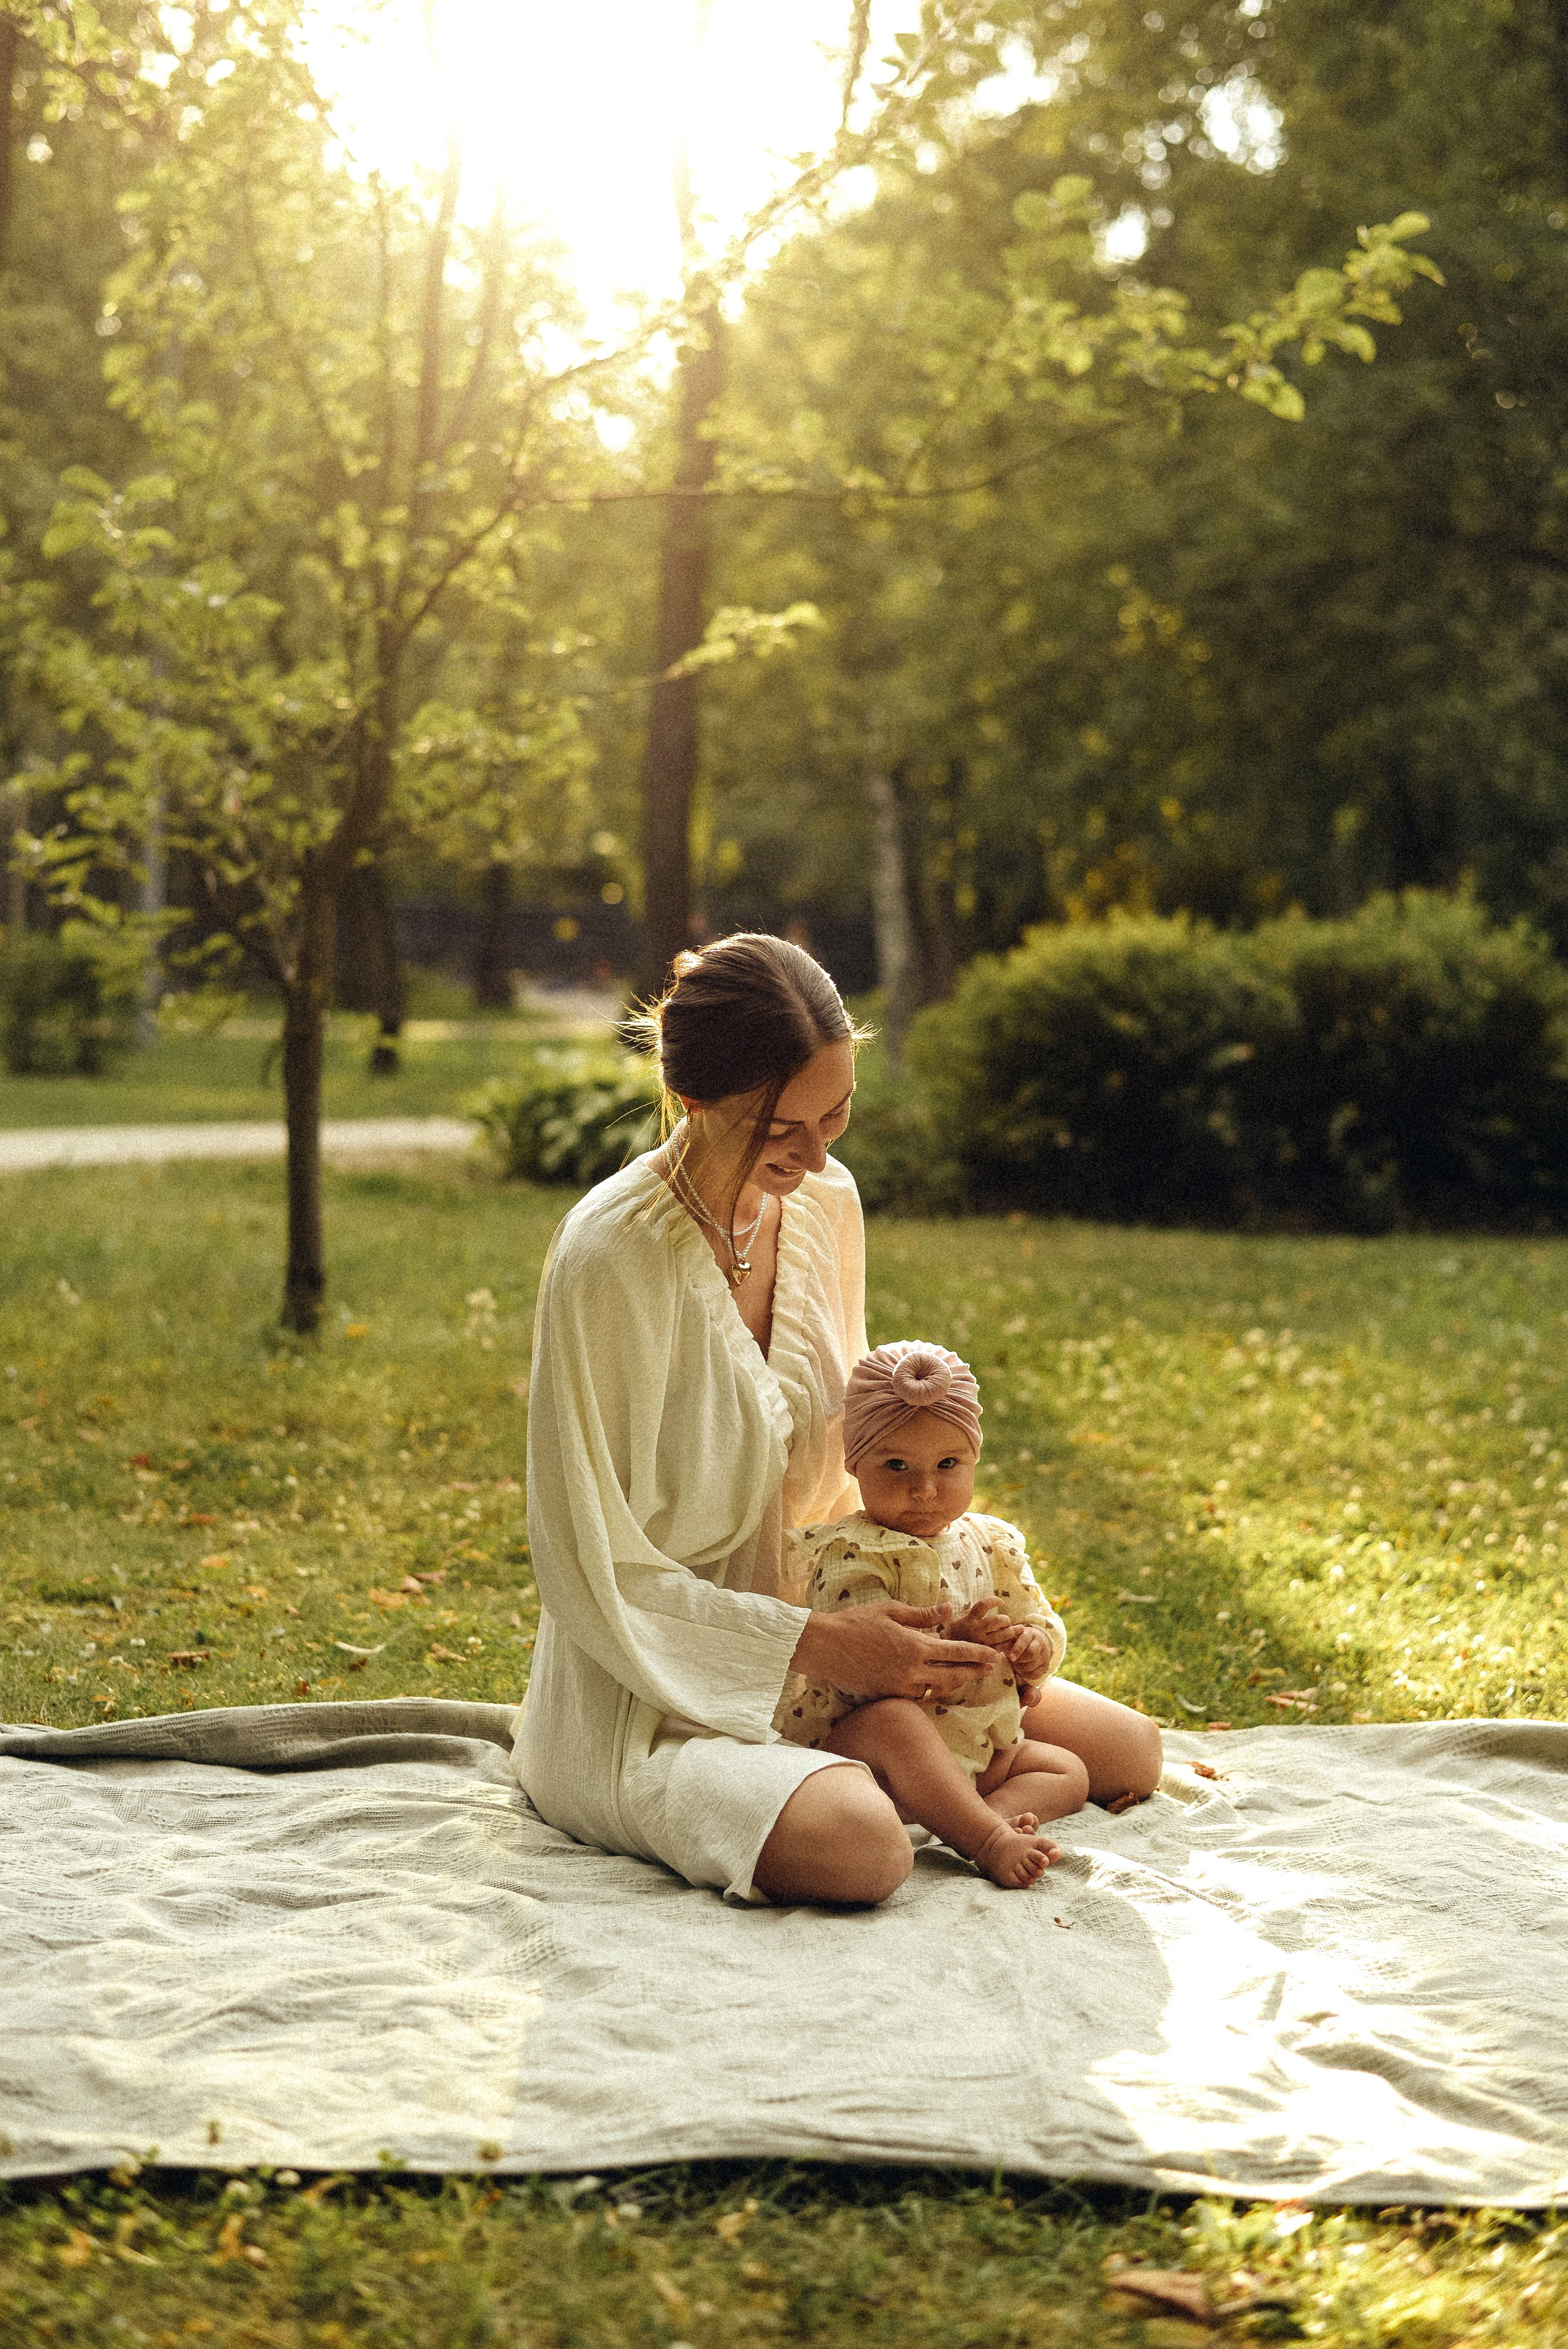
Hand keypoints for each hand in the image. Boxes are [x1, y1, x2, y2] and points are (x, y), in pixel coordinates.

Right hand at [790, 1600, 1001, 1703]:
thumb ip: (922, 1614)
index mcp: (915, 1646)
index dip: (978, 1654)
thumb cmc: (856, 1622)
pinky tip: (936, 1684)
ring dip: (955, 1683)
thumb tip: (947, 1610)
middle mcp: (911, 1670)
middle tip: (991, 1668)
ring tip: (967, 1676)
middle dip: (974, 1672)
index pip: (956, 1652)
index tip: (994, 1656)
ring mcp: (899, 1686)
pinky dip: (931, 1690)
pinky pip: (917, 1695)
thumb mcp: (891, 1610)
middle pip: (953, 1675)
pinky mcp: (887, 1694)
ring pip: (937, 1689)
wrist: (825, 1646)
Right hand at [945, 1600, 1013, 1647]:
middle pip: (997, 1620)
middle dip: (1006, 1619)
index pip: (984, 1605)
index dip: (994, 1601)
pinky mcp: (985, 1654)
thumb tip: (984, 1605)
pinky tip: (1011, 1641)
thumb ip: (971, 1612)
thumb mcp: (959, 1619)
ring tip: (1018, 1630)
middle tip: (1008, 1621)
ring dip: (1013, 1631)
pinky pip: (1001, 1647)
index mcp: (969, 1619)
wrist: (946, 1653)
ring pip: (1003, 1635)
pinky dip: (1008, 1643)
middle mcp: (976, 1630)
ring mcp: (981, 1642)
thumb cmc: (954, 1633)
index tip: (1001, 1602)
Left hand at [999, 1623, 1053, 1683]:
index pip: (1024, 1641)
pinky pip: (1035, 1674)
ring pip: (1032, 1666)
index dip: (1017, 1649)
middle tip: (1013, 1659)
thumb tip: (993, 1647)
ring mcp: (1044, 1655)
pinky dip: (1026, 1674)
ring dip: (1020, 1667)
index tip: (1010, 1657)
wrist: (1035, 1643)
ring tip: (1016, 1663)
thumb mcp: (1011, 1638)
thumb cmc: (1017, 1641)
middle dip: (1019, 1659)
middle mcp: (1040, 1643)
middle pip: (1031, 1654)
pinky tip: (1022, 1668)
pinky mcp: (1045, 1666)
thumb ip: (1002, 1641)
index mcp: (1029, 1633)